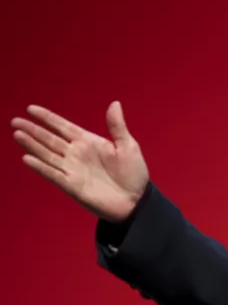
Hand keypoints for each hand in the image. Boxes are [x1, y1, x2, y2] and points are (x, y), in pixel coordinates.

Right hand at [11, 101, 149, 222]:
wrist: (136, 201)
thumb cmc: (133, 173)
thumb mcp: (128, 146)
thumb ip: (117, 126)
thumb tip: (115, 103)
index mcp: (88, 142)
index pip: (63, 127)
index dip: (48, 118)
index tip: (31, 108)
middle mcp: (76, 154)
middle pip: (50, 139)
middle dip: (33, 130)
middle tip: (15, 121)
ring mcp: (72, 169)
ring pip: (47, 154)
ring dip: (32, 145)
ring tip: (18, 134)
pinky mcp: (71, 185)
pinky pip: (53, 174)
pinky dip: (41, 167)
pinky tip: (28, 158)